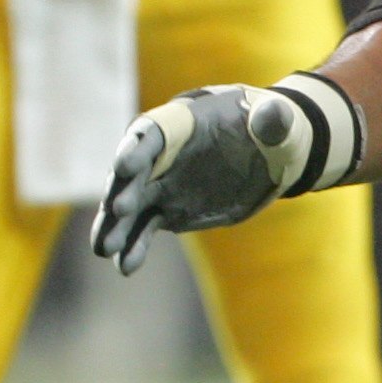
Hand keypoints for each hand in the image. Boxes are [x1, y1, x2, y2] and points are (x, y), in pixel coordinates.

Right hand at [89, 83, 310, 274]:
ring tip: (103, 250)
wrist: (269, 153)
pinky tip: (124, 266)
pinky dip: (134, 247)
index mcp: (179, 124)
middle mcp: (160, 156)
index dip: (136, 149)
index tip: (124, 167)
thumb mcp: (278, 121)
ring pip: (130, 207)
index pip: (151, 134)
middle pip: (132, 173)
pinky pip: (145, 230)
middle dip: (122, 191)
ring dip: (116, 227)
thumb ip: (271, 119)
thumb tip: (274, 116)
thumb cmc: (270, 128)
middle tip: (116, 211)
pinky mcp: (168, 210)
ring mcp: (161, 185)